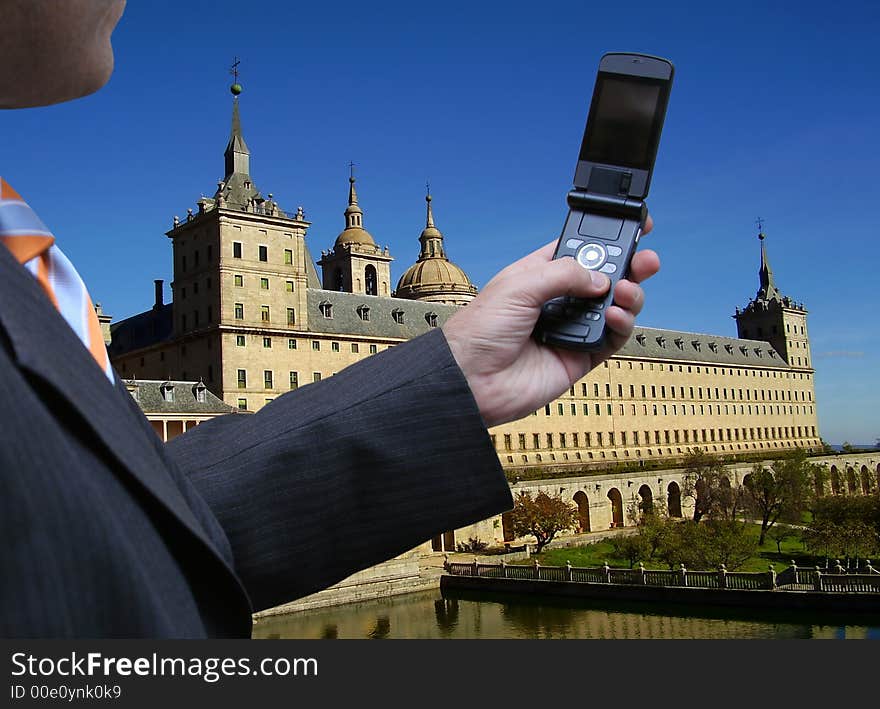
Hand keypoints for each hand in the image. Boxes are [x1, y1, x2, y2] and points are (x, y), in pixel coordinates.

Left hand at [442, 217, 659, 427]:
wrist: (472, 380)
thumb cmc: (480, 331)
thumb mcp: (519, 286)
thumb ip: (564, 274)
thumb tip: (602, 277)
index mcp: (539, 275)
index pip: (579, 251)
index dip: (604, 240)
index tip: (632, 227)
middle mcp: (558, 300)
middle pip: (604, 278)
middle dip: (628, 265)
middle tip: (645, 259)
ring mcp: (570, 329)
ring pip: (614, 307)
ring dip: (629, 295)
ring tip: (627, 289)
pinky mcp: (580, 356)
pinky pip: (611, 338)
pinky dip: (621, 324)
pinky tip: (616, 315)